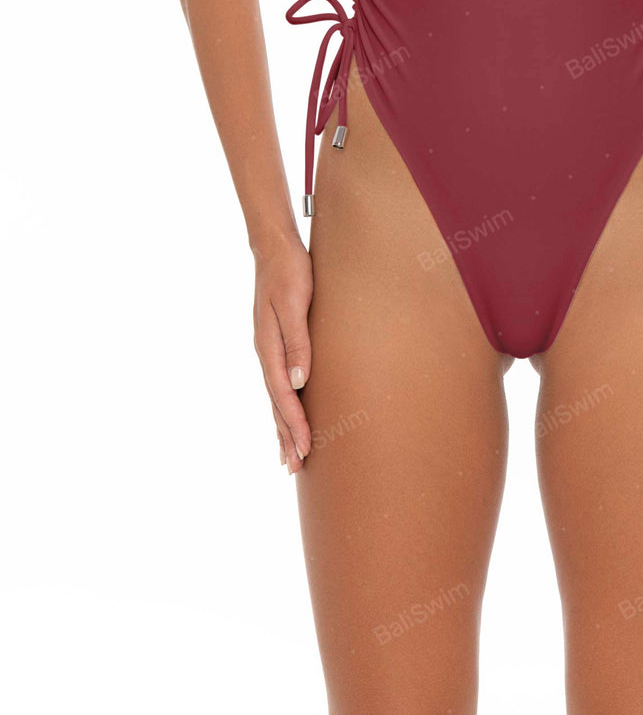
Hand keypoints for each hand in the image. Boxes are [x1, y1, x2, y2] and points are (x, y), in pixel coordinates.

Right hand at [252, 233, 312, 473]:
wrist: (275, 248)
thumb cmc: (290, 272)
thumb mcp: (295, 303)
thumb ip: (297, 341)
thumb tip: (299, 381)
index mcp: (268, 347)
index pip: (283, 395)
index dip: (294, 423)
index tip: (304, 448)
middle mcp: (265, 352)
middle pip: (275, 402)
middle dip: (285, 435)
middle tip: (294, 467)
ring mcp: (268, 349)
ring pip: (276, 396)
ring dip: (282, 425)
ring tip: (288, 455)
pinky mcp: (276, 343)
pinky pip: (278, 382)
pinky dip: (283, 405)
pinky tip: (288, 413)